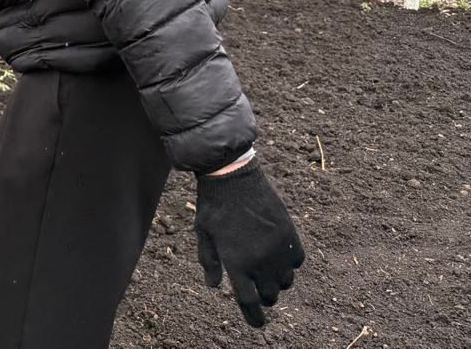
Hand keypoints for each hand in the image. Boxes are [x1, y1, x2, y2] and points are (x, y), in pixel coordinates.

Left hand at [194, 159, 304, 326]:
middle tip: (258, 290)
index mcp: (236, 263)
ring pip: (285, 281)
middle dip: (264, 297)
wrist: (232, 176)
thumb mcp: (204, 234)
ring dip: (277, 281)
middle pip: (269, 295)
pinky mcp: (290, 234)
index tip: (258, 324)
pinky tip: (278, 254)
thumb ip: (210, 261)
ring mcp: (277, 248)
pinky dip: (290, 263)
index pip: (249, 302)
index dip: (254, 317)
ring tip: (267, 271)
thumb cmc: (213, 205)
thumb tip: (215, 287)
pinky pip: (297, 261)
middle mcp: (260, 261)